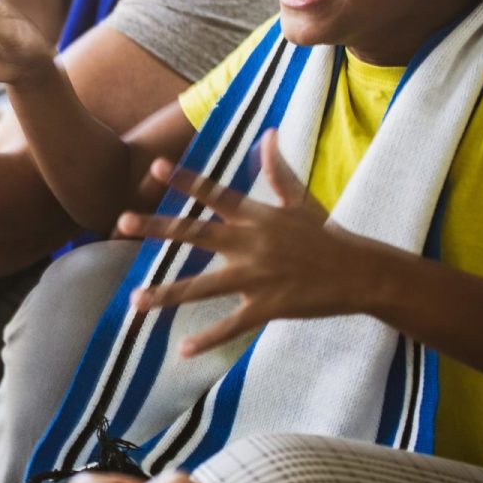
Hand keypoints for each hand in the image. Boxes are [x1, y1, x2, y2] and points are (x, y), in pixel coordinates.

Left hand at [115, 131, 383, 355]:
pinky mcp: (268, 306)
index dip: (184, 181)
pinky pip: (232, 325)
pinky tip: (182, 349)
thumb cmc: (327, 234)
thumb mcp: (300, 200)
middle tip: (122, 222)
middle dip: (158, 228)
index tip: (154, 168)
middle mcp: (251, 242)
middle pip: (196, 233)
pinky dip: (208, 338)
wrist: (360, 271)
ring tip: (135, 302)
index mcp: (256, 216)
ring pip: (203, 286)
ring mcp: (258, 276)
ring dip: (167, 294)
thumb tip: (268, 133)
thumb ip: (276, 169)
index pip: (214, 194)